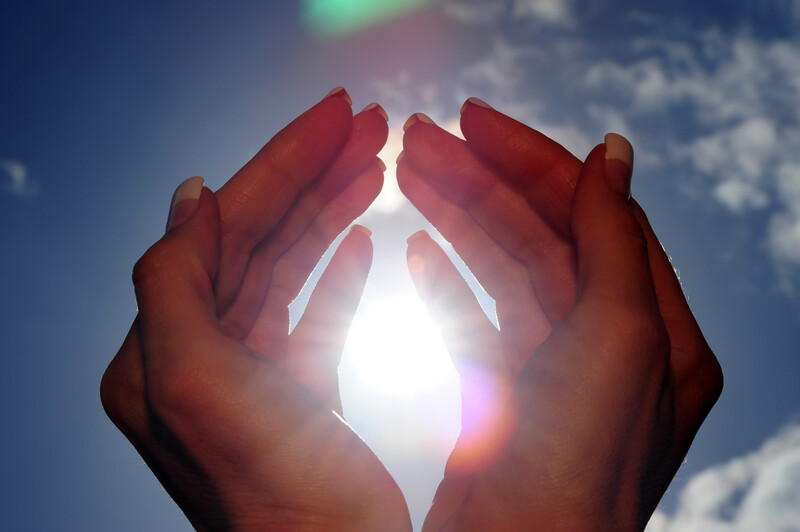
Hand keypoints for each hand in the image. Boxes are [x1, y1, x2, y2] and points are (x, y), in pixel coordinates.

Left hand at [101, 90, 410, 530]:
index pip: (223, 229)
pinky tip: (365, 239)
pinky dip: (337, 271)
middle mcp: (198, 355)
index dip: (280, 163)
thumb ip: (173, 282)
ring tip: (375, 161)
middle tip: (367, 123)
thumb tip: (192, 195)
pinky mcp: (296, 393)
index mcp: (163, 349)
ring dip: (331, 211)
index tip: (335, 113)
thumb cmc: (271, 496)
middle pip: (258, 238)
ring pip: (289, 268)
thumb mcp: (195, 384)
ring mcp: (250, 373)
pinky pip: (313, 313)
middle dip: (312, 173)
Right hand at [400, 104, 722, 529]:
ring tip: (407, 172)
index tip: (472, 119)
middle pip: (543, 237)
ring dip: (457, 220)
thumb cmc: (578, 472)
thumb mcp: (619, 339)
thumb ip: (613, 239)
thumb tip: (612, 153)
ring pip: (505, 273)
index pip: (595, 216)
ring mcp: (557, 371)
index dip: (534, 160)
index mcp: (659, 333)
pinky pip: (478, 322)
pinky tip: (415, 251)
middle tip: (418, 136)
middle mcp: (613, 348)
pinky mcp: (508, 397)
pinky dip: (447, 284)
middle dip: (480, 181)